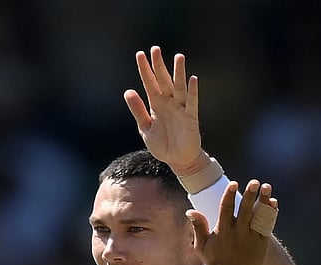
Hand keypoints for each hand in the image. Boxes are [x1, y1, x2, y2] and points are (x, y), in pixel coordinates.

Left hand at [123, 46, 205, 176]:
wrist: (177, 160)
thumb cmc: (162, 144)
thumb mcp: (145, 128)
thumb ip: (138, 110)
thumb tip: (128, 91)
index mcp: (156, 104)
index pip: (149, 83)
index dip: (145, 69)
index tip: (140, 54)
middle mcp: (168, 103)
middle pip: (163, 80)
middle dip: (159, 65)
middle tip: (155, 49)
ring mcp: (180, 108)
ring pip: (179, 87)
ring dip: (178, 73)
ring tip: (178, 57)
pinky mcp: (191, 117)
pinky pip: (192, 102)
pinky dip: (192, 91)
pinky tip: (192, 79)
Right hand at [189, 180, 275, 264]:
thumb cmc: (215, 262)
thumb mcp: (201, 246)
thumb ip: (198, 227)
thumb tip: (190, 211)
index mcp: (222, 232)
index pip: (226, 210)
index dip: (229, 196)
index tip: (233, 184)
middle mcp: (238, 234)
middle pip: (245, 210)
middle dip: (249, 195)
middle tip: (255, 182)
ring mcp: (251, 238)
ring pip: (258, 216)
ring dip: (263, 201)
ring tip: (266, 187)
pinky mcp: (262, 243)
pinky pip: (267, 226)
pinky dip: (270, 214)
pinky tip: (272, 202)